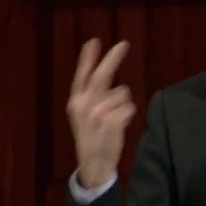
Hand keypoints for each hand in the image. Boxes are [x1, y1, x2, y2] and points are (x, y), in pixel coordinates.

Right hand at [66, 38, 135, 187]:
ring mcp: (98, 113)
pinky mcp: (112, 122)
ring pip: (122, 92)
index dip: (88, 58)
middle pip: (102, 75)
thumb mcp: (85, 114)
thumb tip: (105, 71)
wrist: (94, 163)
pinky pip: (130, 107)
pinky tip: (120, 125)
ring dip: (124, 101)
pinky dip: (129, 113)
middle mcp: (84, 105)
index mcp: (75, 101)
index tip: (94, 41)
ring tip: (115, 117)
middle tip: (124, 43)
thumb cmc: (92, 136)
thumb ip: (93, 94)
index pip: (82, 75)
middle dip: (113, 58)